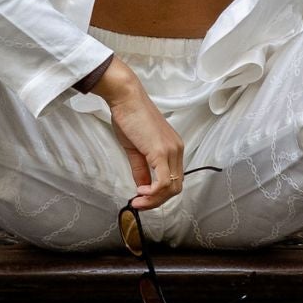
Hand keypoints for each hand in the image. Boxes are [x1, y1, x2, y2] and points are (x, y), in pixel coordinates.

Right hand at [104, 72, 185, 211]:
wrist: (126, 98)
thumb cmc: (129, 117)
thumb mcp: (135, 149)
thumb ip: (141, 169)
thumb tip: (142, 187)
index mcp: (173, 148)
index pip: (174, 179)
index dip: (159, 194)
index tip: (141, 198)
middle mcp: (177, 150)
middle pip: (176, 187)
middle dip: (157, 201)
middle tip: (139, 203)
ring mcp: (171, 151)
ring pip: (172, 188)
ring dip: (154, 199)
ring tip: (138, 200)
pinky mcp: (161, 152)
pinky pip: (163, 182)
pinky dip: (153, 193)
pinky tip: (140, 191)